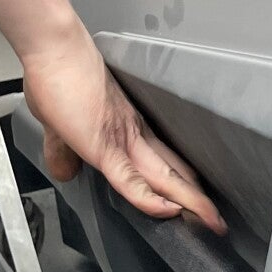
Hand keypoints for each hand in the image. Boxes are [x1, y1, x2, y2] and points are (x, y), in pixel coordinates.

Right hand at [22, 30, 226, 233]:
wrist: (54, 50)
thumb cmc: (55, 75)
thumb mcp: (58, 123)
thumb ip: (64, 150)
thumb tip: (65, 172)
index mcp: (126, 130)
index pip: (161, 162)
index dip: (179, 184)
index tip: (194, 201)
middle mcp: (132, 135)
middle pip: (173, 172)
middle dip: (196, 199)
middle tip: (218, 220)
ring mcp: (122, 141)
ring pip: (164, 178)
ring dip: (190, 202)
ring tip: (212, 222)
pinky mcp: (104, 146)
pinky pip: (131, 180)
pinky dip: (150, 199)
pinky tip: (169, 211)